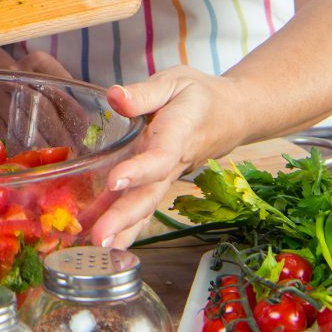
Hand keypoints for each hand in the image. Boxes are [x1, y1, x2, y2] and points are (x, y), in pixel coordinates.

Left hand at [85, 65, 242, 248]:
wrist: (233, 114)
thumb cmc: (200, 95)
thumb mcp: (175, 82)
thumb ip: (145, 92)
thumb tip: (114, 96)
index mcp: (177, 133)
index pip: (160, 156)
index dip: (139, 170)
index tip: (114, 180)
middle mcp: (173, 162)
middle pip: (150, 194)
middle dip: (124, 217)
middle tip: (99, 238)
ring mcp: (168, 177)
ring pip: (147, 206)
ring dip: (123, 230)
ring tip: (97, 249)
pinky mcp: (161, 183)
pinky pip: (145, 206)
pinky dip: (128, 228)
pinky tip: (107, 244)